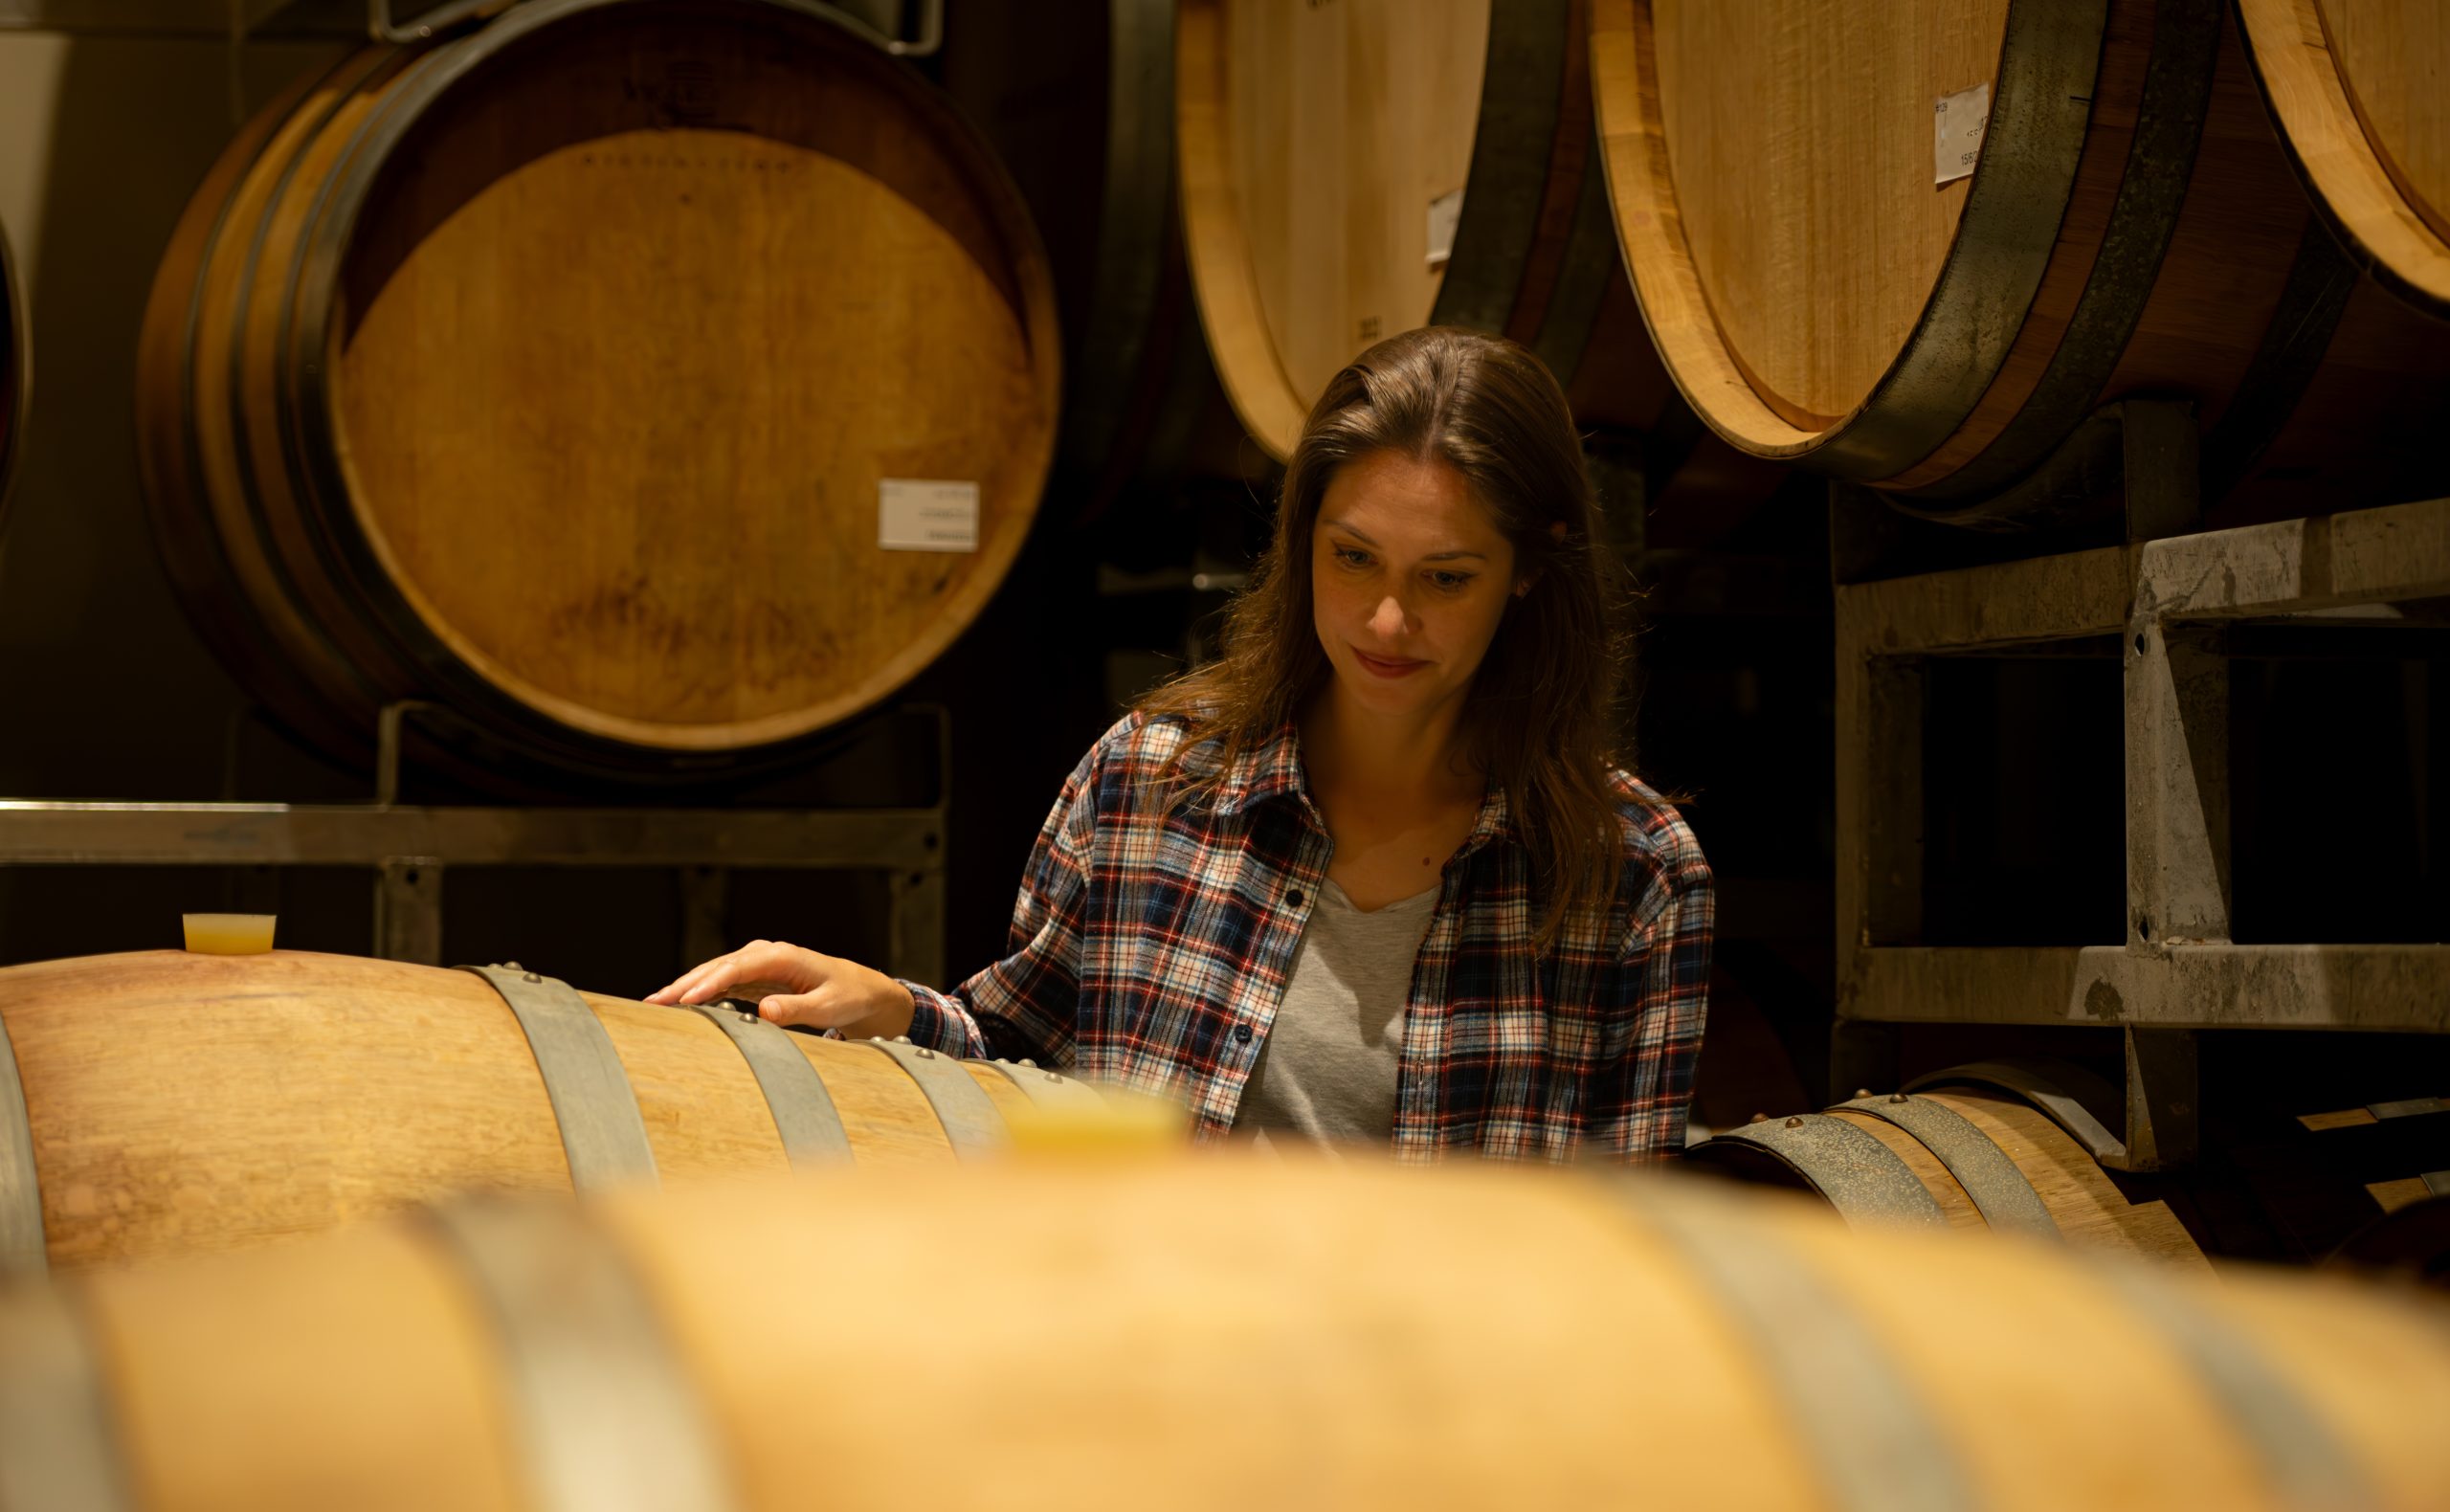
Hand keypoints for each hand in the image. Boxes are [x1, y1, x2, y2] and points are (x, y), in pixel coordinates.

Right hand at [646, 939, 916, 1039]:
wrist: (861, 991)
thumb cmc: (848, 996)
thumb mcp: (828, 1007)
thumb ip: (797, 1010)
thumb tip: (764, 1011)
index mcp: (782, 956)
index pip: (737, 967)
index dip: (709, 983)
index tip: (685, 1000)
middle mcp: (765, 955)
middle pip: (717, 967)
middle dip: (685, 984)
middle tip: (654, 1003)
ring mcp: (758, 965)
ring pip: (714, 974)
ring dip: (685, 988)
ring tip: (655, 1005)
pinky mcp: (755, 978)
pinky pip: (721, 984)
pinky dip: (699, 993)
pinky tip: (678, 1005)